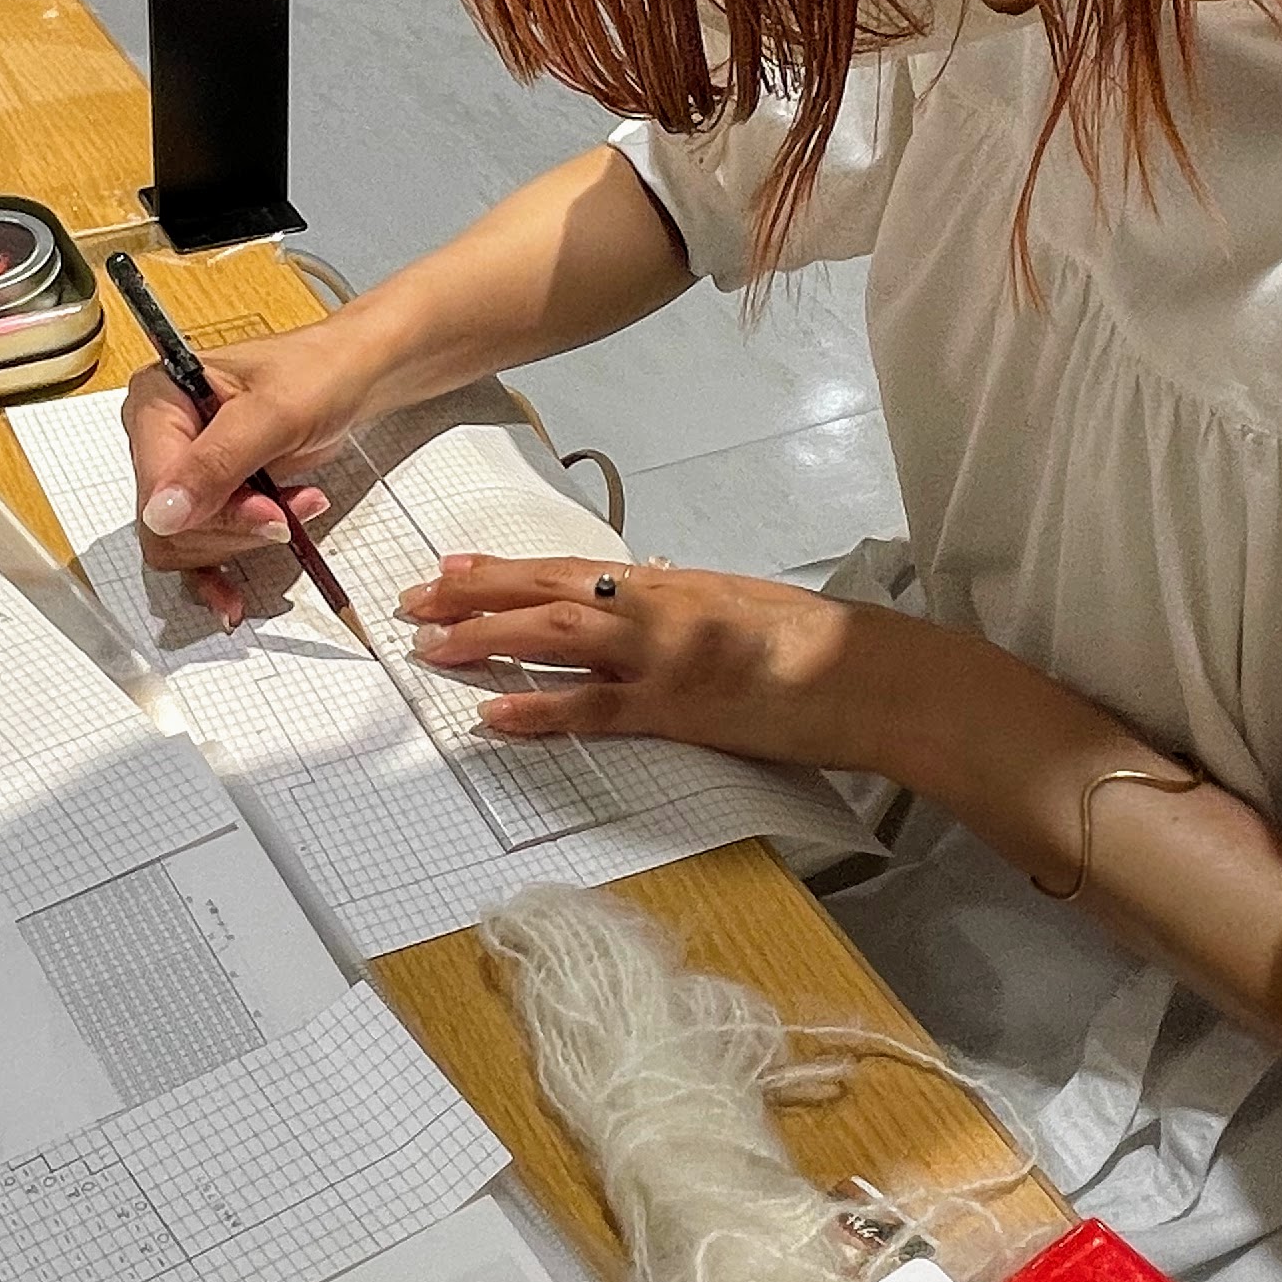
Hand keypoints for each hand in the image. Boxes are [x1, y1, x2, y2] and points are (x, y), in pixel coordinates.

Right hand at [123, 323, 376, 623]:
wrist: (346, 379)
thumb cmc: (314, 376)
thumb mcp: (272, 413)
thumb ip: (217, 462)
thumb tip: (163, 515)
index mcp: (155, 400)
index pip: (157, 486)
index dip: (211, 512)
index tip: (269, 514)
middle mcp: (154, 438)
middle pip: (168, 523)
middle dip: (234, 526)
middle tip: (287, 512)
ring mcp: (176, 472)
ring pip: (184, 545)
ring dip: (245, 537)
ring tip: (295, 507)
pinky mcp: (200, 500)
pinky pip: (191, 555)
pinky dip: (218, 574)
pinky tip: (233, 596)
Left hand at [397, 553, 874, 767]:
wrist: (867, 675)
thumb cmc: (806, 642)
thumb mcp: (732, 605)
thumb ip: (676, 604)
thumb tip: (634, 599)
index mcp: (668, 583)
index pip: (568, 569)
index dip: (503, 569)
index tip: (451, 568)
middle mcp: (656, 608)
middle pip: (547, 593)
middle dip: (474, 596)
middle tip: (415, 603)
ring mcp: (662, 656)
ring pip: (556, 637)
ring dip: (489, 639)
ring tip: (435, 648)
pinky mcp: (677, 708)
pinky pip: (593, 709)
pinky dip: (538, 708)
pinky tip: (494, 713)